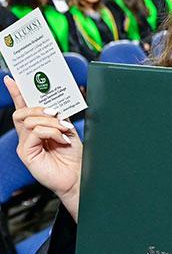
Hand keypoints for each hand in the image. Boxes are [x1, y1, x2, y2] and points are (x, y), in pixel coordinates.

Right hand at [6, 76, 82, 221]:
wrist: (77, 174)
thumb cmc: (73, 155)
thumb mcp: (67, 129)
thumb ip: (58, 117)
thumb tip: (54, 105)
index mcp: (38, 127)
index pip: (24, 107)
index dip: (17, 93)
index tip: (12, 79)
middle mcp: (28, 135)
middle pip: (22, 111)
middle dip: (40, 108)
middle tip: (56, 113)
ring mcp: (25, 144)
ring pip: (30, 120)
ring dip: (50, 121)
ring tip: (63, 130)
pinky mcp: (26, 153)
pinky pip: (34, 133)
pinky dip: (50, 132)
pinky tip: (60, 139)